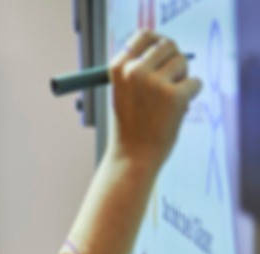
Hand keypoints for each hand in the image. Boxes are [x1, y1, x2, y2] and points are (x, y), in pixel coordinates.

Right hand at [108, 30, 201, 170]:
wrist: (132, 157)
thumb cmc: (130, 125)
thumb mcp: (124, 92)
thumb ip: (139, 69)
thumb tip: (166, 46)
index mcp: (117, 68)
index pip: (144, 36)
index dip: (157, 42)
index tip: (162, 55)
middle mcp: (134, 71)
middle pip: (168, 45)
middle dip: (175, 60)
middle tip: (171, 81)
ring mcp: (154, 83)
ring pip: (183, 63)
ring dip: (183, 78)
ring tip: (169, 100)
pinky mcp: (175, 96)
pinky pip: (196, 82)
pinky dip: (191, 95)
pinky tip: (176, 111)